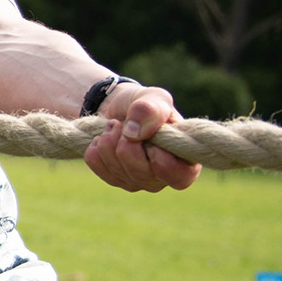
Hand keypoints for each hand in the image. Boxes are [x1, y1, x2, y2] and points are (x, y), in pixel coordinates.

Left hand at [84, 83, 200, 191]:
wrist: (122, 108)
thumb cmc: (148, 106)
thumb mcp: (156, 98)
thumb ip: (152, 110)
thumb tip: (133, 134)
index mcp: (186, 163)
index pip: (178, 176)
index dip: (160, 157)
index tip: (152, 137)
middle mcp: (163, 178)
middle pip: (140, 173)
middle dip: (127, 143)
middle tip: (125, 124)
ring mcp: (138, 182)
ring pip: (116, 170)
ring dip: (109, 140)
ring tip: (115, 126)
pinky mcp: (115, 179)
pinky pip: (97, 167)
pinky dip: (96, 147)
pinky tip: (104, 137)